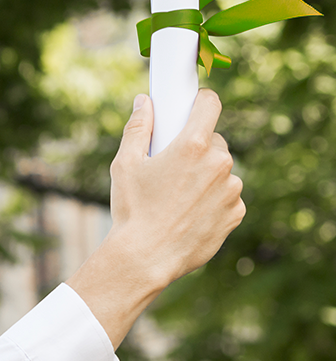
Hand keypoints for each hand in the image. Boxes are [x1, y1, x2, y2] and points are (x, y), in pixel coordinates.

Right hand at [67, 90, 246, 346]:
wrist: (146, 257)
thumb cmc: (132, 210)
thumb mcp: (125, 164)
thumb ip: (138, 128)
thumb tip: (144, 102)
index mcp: (193, 145)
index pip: (210, 104)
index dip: (200, 102)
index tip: (192, 107)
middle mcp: (219, 163)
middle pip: (214, 141)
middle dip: (196, 149)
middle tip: (171, 167)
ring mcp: (231, 190)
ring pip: (221, 171)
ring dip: (205, 177)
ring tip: (177, 198)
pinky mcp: (236, 213)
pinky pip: (227, 197)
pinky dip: (213, 201)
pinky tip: (189, 214)